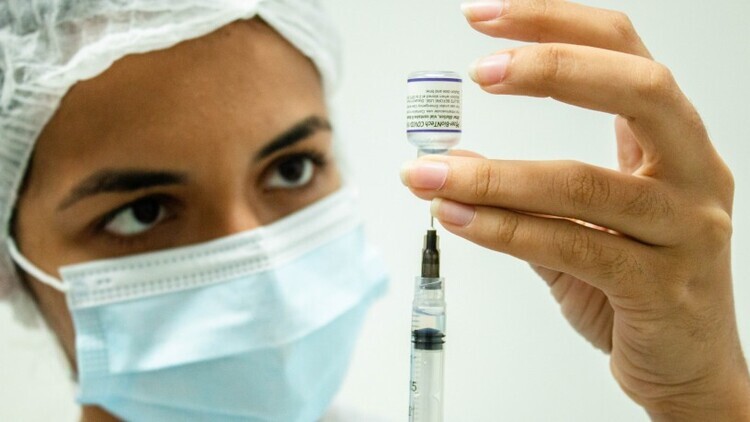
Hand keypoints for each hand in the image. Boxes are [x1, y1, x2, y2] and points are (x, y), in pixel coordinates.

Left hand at [400, 1, 749, 419]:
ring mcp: (683, 230)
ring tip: (430, 171)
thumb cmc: (639, 287)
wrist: (687, 368)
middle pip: (637, 89)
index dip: (555, 24)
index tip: (485, 19)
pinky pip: (573, 248)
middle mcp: (690, 174)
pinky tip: (457, 217)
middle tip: (480, 71)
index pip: (623, 53)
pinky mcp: (660, 286)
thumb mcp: (590, 226)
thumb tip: (456, 165)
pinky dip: (504, 230)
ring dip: (495, 173)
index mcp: (672, 143)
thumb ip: (534, 195)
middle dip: (551, 68)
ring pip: (586, 183)